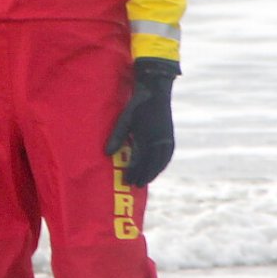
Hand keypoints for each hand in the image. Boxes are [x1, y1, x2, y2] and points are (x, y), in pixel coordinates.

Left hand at [105, 57, 178, 186]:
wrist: (156, 92)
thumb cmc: (138, 105)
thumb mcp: (125, 120)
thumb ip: (117, 137)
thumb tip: (107, 154)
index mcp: (149, 139)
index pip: (142, 162)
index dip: (135, 172)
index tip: (128, 181)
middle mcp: (160, 142)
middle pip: (152, 165)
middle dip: (144, 176)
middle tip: (136, 185)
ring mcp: (167, 139)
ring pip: (161, 161)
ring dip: (154, 171)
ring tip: (146, 180)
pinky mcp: (169, 136)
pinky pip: (167, 155)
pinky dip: (162, 163)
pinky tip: (157, 166)